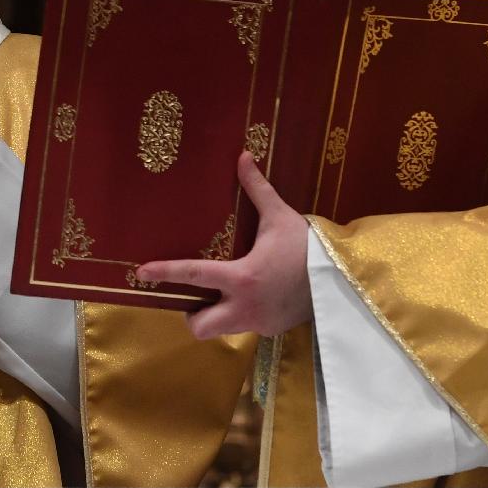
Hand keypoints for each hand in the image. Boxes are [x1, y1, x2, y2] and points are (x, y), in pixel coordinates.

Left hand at [135, 151, 312, 338]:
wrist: (346, 280)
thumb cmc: (309, 247)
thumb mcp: (280, 217)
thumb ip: (257, 189)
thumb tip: (242, 156)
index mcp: (242, 277)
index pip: (193, 275)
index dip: (165, 273)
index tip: (141, 273)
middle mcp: (245, 306)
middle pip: (200, 326)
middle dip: (192, 315)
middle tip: (197, 296)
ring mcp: (259, 323)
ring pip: (222, 330)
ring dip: (218, 316)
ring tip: (225, 295)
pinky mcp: (272, 331)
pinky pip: (246, 328)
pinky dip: (242, 316)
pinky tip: (255, 298)